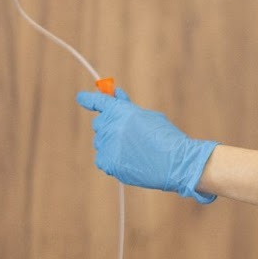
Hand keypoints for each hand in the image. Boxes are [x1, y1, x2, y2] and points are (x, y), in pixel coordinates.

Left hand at [74, 88, 217, 202]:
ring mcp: (108, 146)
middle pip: (99, 124)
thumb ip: (127, 107)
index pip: (98, 101)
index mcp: (120, 110)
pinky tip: (128, 161)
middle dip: (108, 126)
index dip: (88, 99)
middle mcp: (110, 126)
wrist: (176, 162)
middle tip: (125, 133)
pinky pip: (102, 159)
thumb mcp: (147, 116)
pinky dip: (111, 160)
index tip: (81, 97)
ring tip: (133, 151)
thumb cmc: (166, 137)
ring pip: (100, 142)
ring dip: (111, 143)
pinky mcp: (108, 163)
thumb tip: (115, 95)